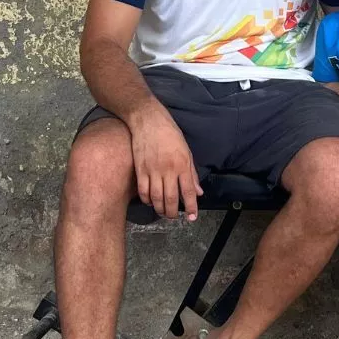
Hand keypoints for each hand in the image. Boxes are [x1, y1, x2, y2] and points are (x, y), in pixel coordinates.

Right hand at [126, 105, 202, 220]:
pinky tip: (151, 202)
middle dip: (174, 213)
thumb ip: (192, 173)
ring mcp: (153, 170)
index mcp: (182, 164)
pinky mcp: (140, 169)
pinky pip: (143, 191)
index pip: (188, 191)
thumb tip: (199, 192)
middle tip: (175, 217)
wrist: (149, 120)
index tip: (193, 217)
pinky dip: (147, 200)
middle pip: (171, 199)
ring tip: (164, 212)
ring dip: (160, 209)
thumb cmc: (170, 133)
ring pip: (156, 198)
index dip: (191, 207)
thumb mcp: (187, 151)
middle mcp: (168, 169)